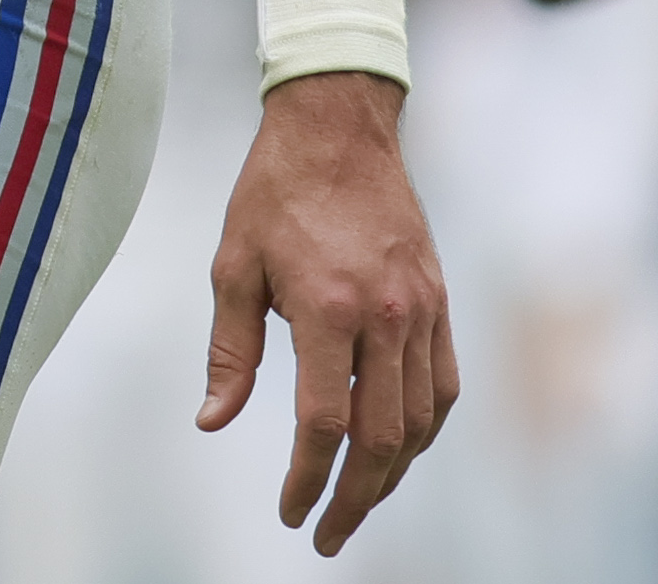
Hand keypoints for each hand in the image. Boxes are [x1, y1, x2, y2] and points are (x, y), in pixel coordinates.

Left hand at [202, 70, 456, 556]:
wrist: (339, 125)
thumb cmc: (276, 191)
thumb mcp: (233, 264)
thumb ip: (230, 350)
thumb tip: (213, 421)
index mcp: (329, 307)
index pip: (324, 423)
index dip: (307, 479)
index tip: (290, 512)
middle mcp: (386, 315)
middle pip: (383, 438)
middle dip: (355, 498)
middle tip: (328, 533)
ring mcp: (422, 310)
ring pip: (421, 421)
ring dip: (393, 474)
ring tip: (358, 501)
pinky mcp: (439, 301)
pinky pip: (444, 386)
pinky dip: (426, 429)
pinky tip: (399, 450)